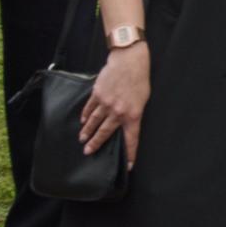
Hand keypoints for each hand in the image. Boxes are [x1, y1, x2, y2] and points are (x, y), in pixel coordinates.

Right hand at [81, 42, 149, 168]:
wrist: (129, 61)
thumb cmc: (139, 79)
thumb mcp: (143, 100)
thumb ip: (134, 113)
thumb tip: (126, 124)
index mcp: (133, 114)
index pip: (131, 138)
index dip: (130, 153)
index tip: (127, 165)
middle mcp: (118, 111)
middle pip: (105, 132)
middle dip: (96, 144)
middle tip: (88, 152)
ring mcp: (106, 103)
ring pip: (94, 121)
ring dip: (87, 131)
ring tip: (82, 139)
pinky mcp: (97, 94)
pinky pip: (90, 108)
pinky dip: (86, 115)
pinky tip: (83, 121)